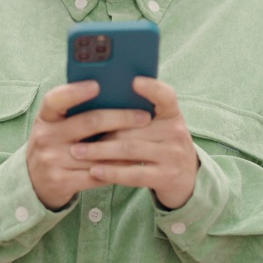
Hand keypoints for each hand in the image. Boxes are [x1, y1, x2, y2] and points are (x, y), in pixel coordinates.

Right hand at [26, 81, 151, 210]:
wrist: (34, 183)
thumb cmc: (55, 145)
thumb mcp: (56, 126)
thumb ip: (74, 112)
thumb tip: (113, 93)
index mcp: (45, 117)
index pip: (55, 99)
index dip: (75, 91)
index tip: (97, 84)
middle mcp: (46, 137)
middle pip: (89, 122)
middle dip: (120, 118)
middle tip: (144, 116)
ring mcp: (52, 160)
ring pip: (98, 151)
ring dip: (125, 146)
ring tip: (146, 139)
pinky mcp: (61, 182)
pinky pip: (96, 174)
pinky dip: (117, 168)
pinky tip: (133, 163)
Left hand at [68, 77, 198, 209]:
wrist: (186, 181)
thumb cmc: (162, 147)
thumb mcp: (159, 127)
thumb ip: (138, 116)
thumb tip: (99, 103)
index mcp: (172, 115)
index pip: (166, 96)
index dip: (152, 88)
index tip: (134, 81)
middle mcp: (176, 132)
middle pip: (134, 126)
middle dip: (102, 129)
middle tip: (76, 131)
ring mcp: (173, 156)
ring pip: (130, 149)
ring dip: (100, 150)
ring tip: (77, 151)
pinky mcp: (166, 177)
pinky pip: (134, 173)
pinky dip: (112, 172)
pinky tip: (94, 170)